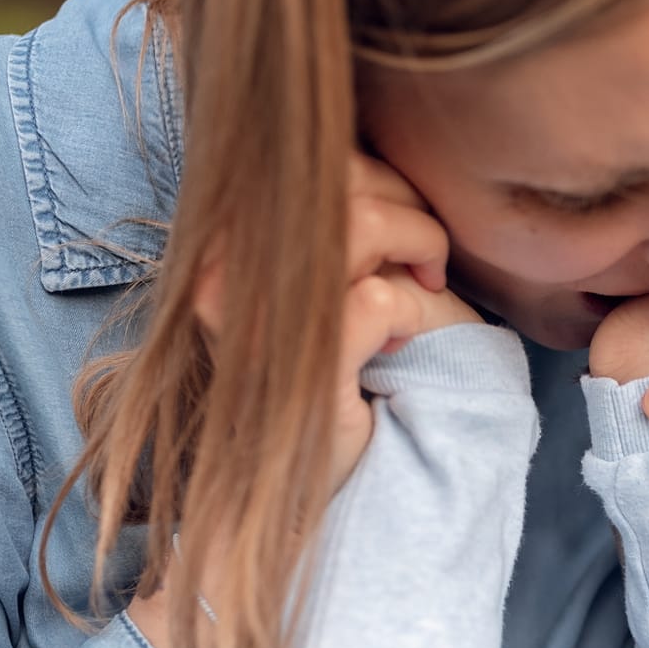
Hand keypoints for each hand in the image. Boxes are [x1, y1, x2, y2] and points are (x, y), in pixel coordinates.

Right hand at [194, 151, 481, 493]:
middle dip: (408, 206)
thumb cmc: (318, 377)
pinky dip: (412, 313)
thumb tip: (384, 164)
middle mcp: (221, 268)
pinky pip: (380, 299)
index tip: (405, 223)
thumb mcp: (319, 284)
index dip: (377, 174)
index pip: (305, 153)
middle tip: (427, 261)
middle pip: (337, 174)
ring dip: (419, 246)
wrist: (286, 495)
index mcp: (221, 236)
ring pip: (361, 223)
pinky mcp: (299, 363)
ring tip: (425, 288)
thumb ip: (335, 221)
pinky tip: (399, 342)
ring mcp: (252, 316)